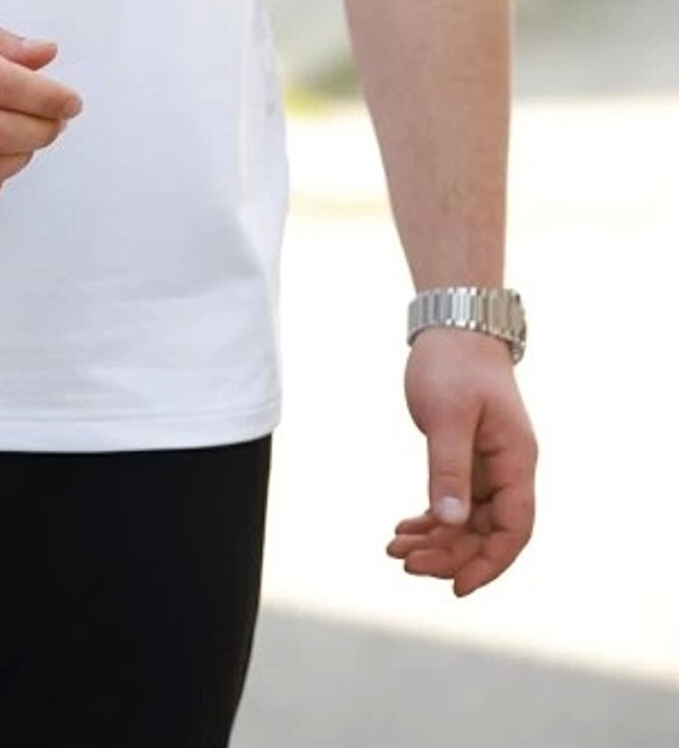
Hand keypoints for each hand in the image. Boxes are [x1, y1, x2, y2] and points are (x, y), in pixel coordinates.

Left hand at [387, 326, 537, 595]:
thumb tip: (449, 523)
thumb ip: (448, 469)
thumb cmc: (454, 365)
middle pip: (487, 531)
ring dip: (436, 539)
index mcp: (516, 460)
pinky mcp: (467, 457)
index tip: (456, 586)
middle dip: (450, 553)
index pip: (514, 528)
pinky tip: (404, 528)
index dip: (490, 562)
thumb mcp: (447, 417)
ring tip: (395, 549)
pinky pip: (454, 501)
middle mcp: (508, 468)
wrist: (452, 326)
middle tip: (405, 563)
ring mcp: (488, 464)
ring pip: (468, 520)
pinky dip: (432, 518)